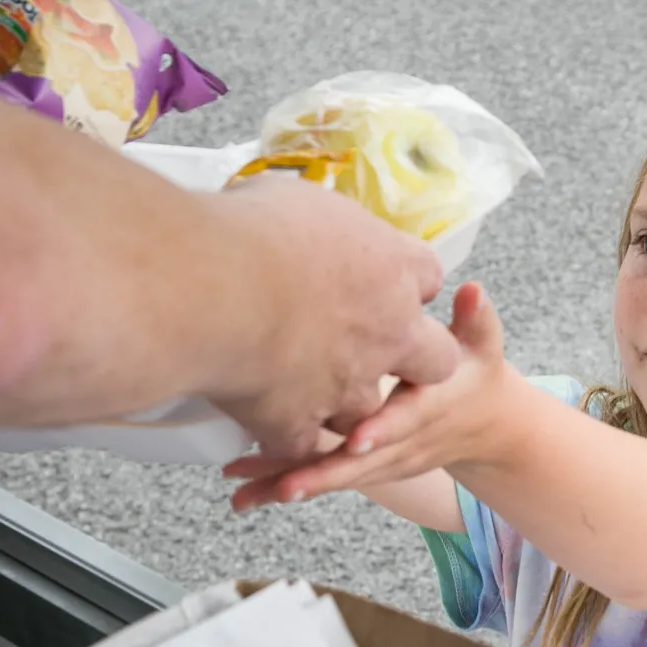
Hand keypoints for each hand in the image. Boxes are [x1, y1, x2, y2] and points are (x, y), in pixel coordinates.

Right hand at [201, 177, 458, 459]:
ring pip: (367, 415)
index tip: (378, 283)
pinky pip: (300, 447)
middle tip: (371, 349)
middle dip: (411, 360)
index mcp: (392, 269)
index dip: (403, 284)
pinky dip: (280, 437)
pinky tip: (259, 423)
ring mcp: (347, 387)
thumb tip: (293, 220)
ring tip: (301, 390)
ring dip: (340, 406)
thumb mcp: (296, 199)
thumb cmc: (252, 231)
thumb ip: (314, 222)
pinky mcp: (298, 426)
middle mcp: (386, 334)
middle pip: (434, 361)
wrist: (212, 290)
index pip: (426, 278)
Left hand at [223, 282, 512, 506]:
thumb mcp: (483, 347)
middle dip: (323, 474)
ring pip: (332, 476)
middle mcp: (401, 443)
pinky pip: (317, 475)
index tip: (358, 439)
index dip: (383, 431)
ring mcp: (379, 459)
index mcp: (428, 410)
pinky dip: (277, 482)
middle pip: (360, 464)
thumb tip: (472, 290)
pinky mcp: (358, 464)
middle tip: (287, 483)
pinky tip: (240, 488)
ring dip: (288, 483)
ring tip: (244, 491)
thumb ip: (475, 319)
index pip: (407, 423)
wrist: (482, 427)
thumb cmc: (474, 377)